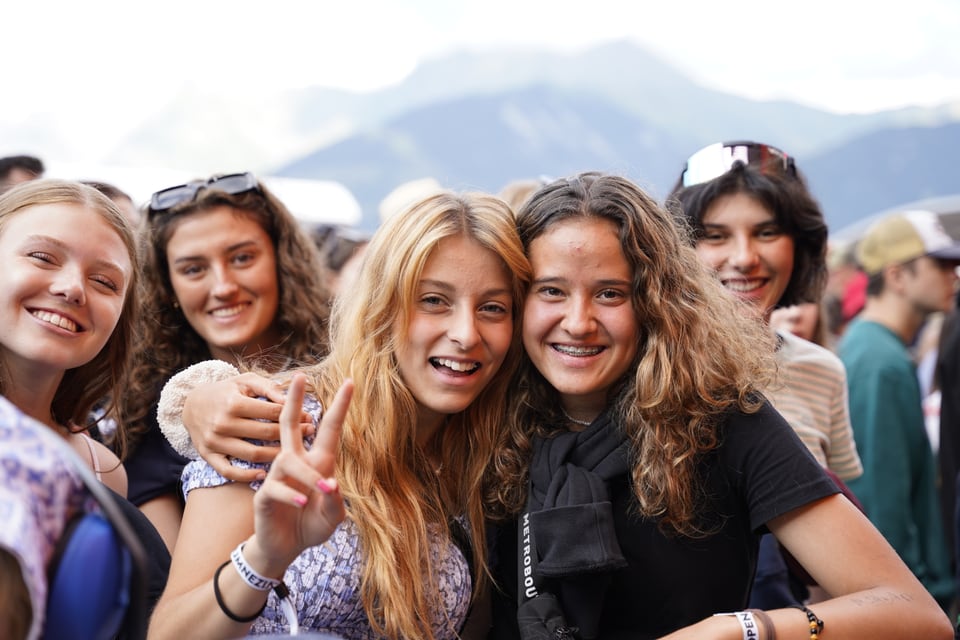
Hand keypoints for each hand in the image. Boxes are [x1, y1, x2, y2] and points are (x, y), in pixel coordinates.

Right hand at [182, 372, 313, 480]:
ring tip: (294, 454)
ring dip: (276, 456)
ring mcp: (214, 442)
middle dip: (292, 435)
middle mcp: (223, 424)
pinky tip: (265, 475)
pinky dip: (247, 476)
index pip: (271, 412)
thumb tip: (290, 399)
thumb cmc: (225, 391)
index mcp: (233, 403)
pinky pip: (229, 471)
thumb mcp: (245, 381)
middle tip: (310, 434)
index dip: (294, 415)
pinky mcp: (208, 456)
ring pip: (252, 454)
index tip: (310, 418)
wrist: (191, 404)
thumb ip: (268, 387)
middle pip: (265, 434)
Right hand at [251, 373, 351, 572]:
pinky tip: (303, 504)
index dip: (339, 406)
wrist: (285, 548)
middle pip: (290, 423)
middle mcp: (296, 462)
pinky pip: (276, 487)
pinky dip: (292, 494)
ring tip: (324, 490)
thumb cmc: (311, 525)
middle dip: (295, 400)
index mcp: (317, 462)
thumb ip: (335, 502)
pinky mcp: (265, 494)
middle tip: (299, 376)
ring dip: (308, 474)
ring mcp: (278, 476)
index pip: (329, 429)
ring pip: (289, 461)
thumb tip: (331, 484)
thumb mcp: (332, 516)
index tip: (350, 382)